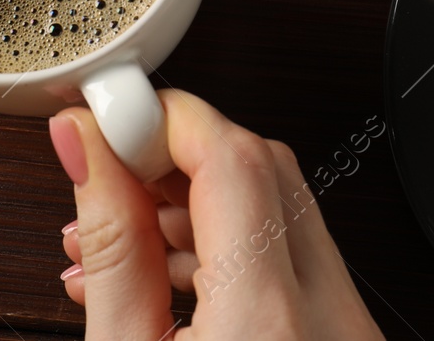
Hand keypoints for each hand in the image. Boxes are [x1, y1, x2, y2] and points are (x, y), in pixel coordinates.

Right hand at [50, 90, 386, 339]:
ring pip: (280, 207)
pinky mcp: (345, 337)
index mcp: (267, 325)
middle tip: (107, 163)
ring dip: (195, 200)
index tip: (104, 114)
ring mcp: (349, 329)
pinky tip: (158, 269)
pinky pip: (292, 259)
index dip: (160, 117)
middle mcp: (329, 319)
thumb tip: (85, 147)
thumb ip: (111, 250)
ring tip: (116, 231)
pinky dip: (228, 247)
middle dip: (176, 153)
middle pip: (263, 169)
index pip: (230, 157)